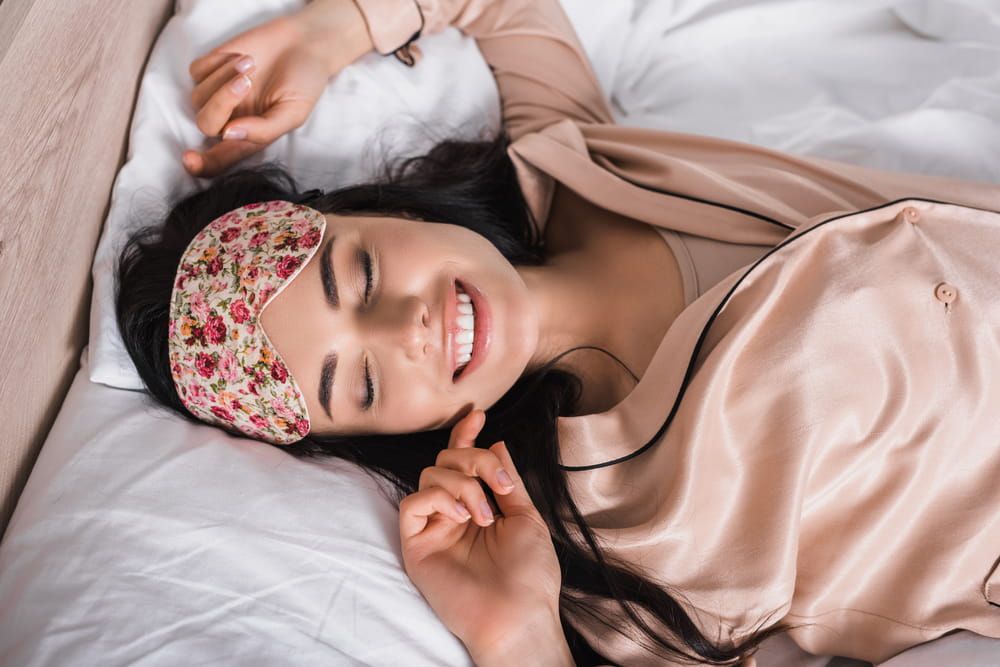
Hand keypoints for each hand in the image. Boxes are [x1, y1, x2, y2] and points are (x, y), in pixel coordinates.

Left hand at [183, 0, 372, 176]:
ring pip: (198, 96)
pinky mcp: (211, 68)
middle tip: (247, 81)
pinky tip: (243, 57)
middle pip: (206, 124)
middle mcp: (230, 119)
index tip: (190, 159)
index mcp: (249, 138)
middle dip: (222, 103)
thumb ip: (264, 130)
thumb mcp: (293, 112)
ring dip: (224, 78)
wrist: (305, 44)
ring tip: (251, 63)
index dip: (201, 164)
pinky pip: (197, 71)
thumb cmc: (303, 82)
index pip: (218, 160)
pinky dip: (217, 63)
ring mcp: (217, 93)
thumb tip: (229, 135)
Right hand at [399, 410, 563, 656]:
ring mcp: (434, 528)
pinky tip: (460, 517)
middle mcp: (454, 513)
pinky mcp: (417, 545)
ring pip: (430, 474)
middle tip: (498, 488)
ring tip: (483, 515)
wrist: (518, 615)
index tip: (477, 415)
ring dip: (462, 484)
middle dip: (474, 460)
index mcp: (481, 506)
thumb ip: (508, 479)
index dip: (466, 436)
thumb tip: (497, 442)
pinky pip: (412, 503)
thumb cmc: (530, 574)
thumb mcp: (527, 517)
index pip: (464, 463)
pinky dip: (437, 498)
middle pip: (446, 459)